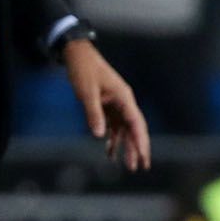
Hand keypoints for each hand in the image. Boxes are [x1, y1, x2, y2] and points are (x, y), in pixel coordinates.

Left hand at [63, 39, 150, 170]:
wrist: (76, 54)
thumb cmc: (83, 70)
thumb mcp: (87, 92)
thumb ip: (94, 113)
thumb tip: (99, 135)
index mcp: (123, 97)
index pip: (136, 122)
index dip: (140, 141)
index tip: (142, 156)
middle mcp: (124, 102)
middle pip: (135, 128)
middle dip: (138, 148)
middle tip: (141, 166)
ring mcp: (116, 104)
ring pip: (125, 129)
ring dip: (126, 146)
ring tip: (128, 165)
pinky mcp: (108, 106)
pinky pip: (113, 126)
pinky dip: (112, 139)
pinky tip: (109, 152)